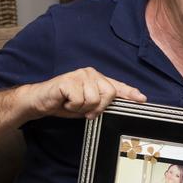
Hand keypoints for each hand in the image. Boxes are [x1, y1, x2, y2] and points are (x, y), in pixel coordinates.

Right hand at [18, 67, 146, 119]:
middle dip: (97, 107)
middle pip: (108, 94)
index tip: (142, 99)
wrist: (40, 101)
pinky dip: (72, 106)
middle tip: (82, 109)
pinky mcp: (69, 80)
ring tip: (71, 103)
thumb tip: (119, 108)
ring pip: (94, 99)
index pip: (117, 86)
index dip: (130, 93)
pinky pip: (80, 100)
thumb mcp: (87, 106)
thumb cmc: (64, 103)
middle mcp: (91, 74)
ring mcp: (80, 75)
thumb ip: (101, 104)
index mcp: (97, 80)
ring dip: (81, 108)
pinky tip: (64, 101)